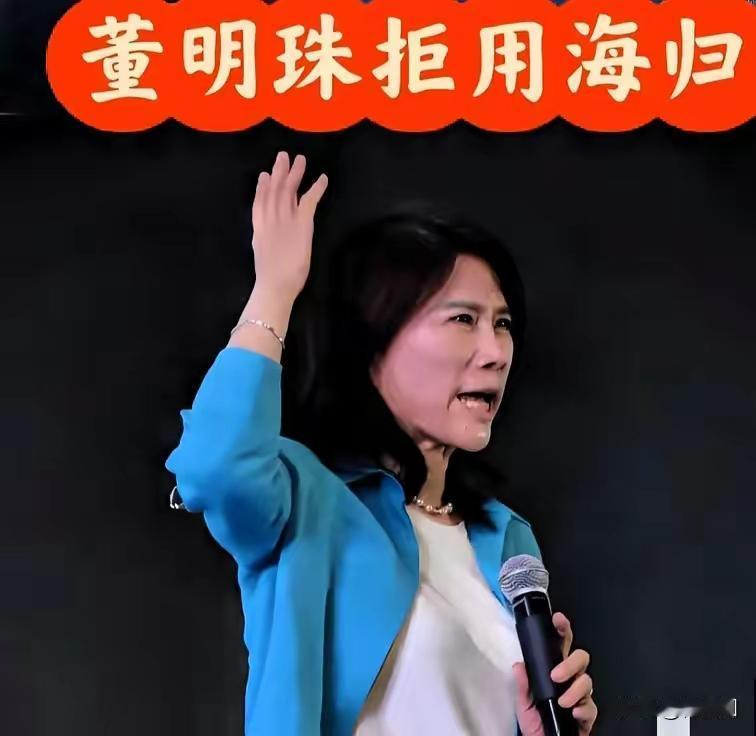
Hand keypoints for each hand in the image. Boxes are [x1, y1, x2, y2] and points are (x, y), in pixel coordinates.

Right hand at [251, 150, 327, 298]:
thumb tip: (265, 232)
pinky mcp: (302, 224)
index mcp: (259, 228)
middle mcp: (270, 219)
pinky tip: (323, 178)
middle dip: (279, 171)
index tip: (264, 175)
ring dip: (295, 173)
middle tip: (283, 156)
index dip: (262, 187)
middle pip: (274, 190)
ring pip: (289, 190)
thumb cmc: (269, 276)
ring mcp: (285, 219)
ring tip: (300, 159)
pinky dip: (317, 188)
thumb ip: (264, 237)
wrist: (275, 285)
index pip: (259, 202)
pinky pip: (310, 200)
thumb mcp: (261, 251)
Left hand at [512, 611, 597, 735]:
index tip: (558, 620)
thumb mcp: (523, 703)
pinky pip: (592, 706)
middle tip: (556, 675)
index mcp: (554, 670)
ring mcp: (580, 696)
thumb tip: (519, 666)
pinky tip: (574, 712)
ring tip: (562, 701)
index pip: (561, 645)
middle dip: (571, 663)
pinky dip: (583, 708)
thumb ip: (522, 684)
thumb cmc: (535, 723)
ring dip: (574, 689)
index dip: (562, 629)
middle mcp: (570, 680)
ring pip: (587, 681)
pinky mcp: (587, 715)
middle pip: (581, 658)